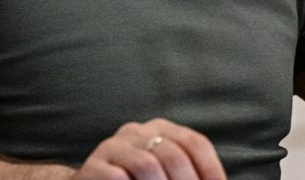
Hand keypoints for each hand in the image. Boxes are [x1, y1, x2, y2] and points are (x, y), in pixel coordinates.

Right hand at [74, 118, 225, 179]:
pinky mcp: (93, 167)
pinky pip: (118, 178)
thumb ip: (184, 174)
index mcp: (161, 130)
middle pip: (174, 155)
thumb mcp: (163, 173)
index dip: (211, 170)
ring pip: (148, 166)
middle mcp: (138, 131)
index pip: (195, 143)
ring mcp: (113, 147)